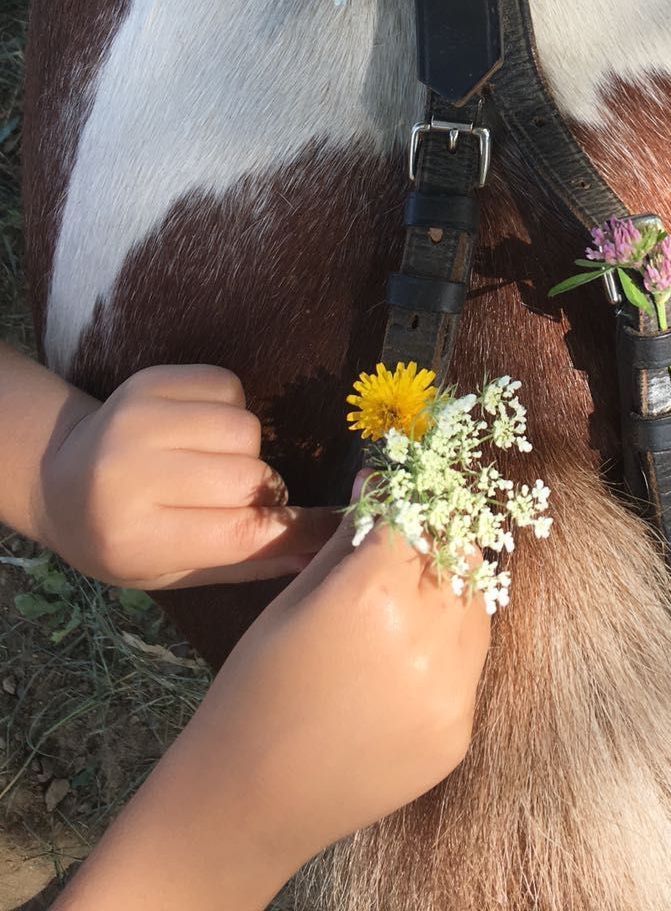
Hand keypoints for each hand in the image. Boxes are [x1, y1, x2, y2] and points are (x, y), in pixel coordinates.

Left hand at [36, 365, 338, 588]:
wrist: (57, 478)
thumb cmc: (122, 537)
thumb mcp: (172, 572)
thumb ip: (246, 563)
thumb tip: (320, 549)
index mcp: (132, 536)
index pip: (237, 531)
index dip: (292, 529)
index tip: (329, 527)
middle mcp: (128, 474)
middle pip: (248, 475)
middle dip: (263, 490)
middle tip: (247, 499)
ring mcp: (135, 420)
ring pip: (244, 428)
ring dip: (246, 450)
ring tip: (217, 464)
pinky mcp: (147, 381)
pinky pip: (228, 387)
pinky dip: (230, 411)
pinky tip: (202, 431)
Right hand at [180, 494, 492, 857]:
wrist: (252, 802)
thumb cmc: (255, 690)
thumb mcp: (291, 600)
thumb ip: (347, 540)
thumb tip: (378, 483)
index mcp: (373, 594)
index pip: (418, 516)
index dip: (413, 499)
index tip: (407, 493)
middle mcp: (425, 637)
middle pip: (459, 556)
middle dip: (440, 538)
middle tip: (417, 537)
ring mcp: (450, 690)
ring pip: (476, 607)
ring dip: (452, 589)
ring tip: (413, 596)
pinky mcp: (459, 732)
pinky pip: (470, 666)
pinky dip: (451, 647)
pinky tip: (409, 655)